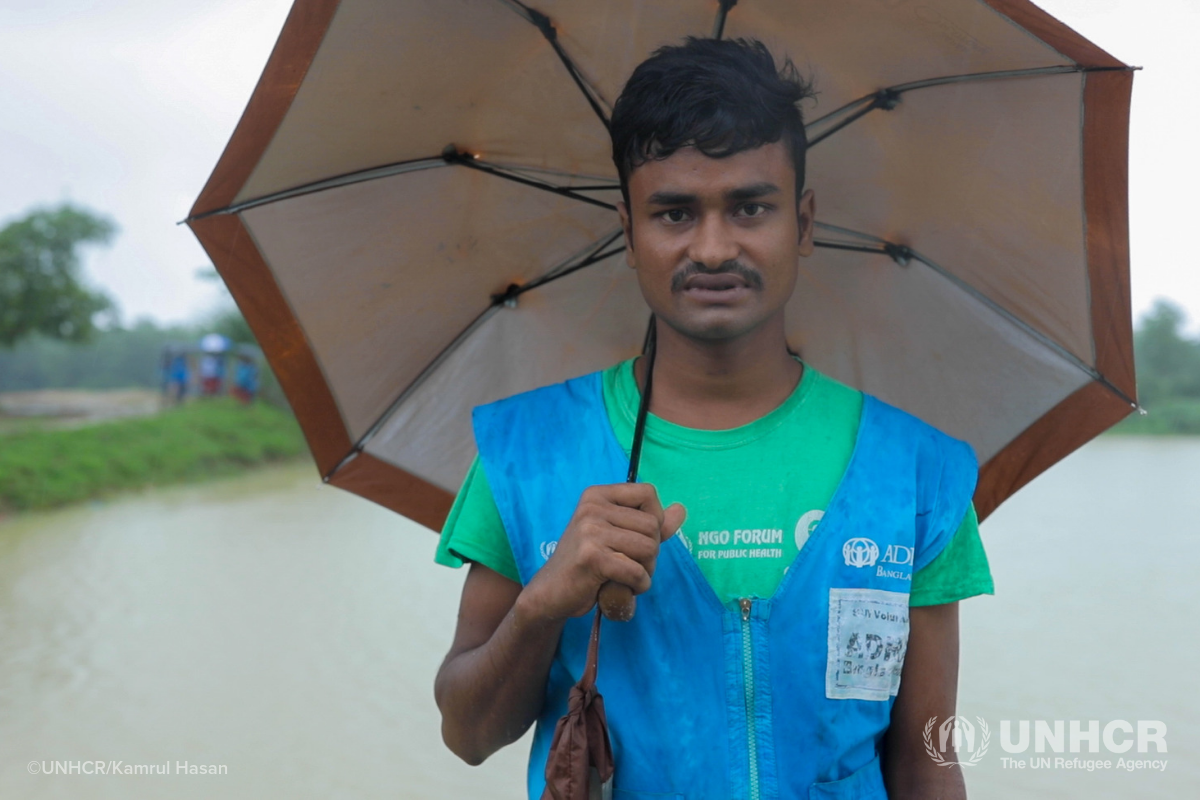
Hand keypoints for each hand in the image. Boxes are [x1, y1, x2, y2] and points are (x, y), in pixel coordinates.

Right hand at [518, 484, 685, 622]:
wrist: (551, 592)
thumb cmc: (586, 563)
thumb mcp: (617, 536)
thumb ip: (649, 523)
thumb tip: (681, 510)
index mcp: (597, 495)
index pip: (648, 493)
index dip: (654, 519)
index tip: (639, 537)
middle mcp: (592, 507)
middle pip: (652, 525)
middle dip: (651, 553)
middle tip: (631, 566)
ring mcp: (590, 530)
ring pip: (649, 548)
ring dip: (646, 571)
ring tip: (627, 577)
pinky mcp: (592, 557)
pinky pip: (636, 571)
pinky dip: (638, 586)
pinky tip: (624, 588)